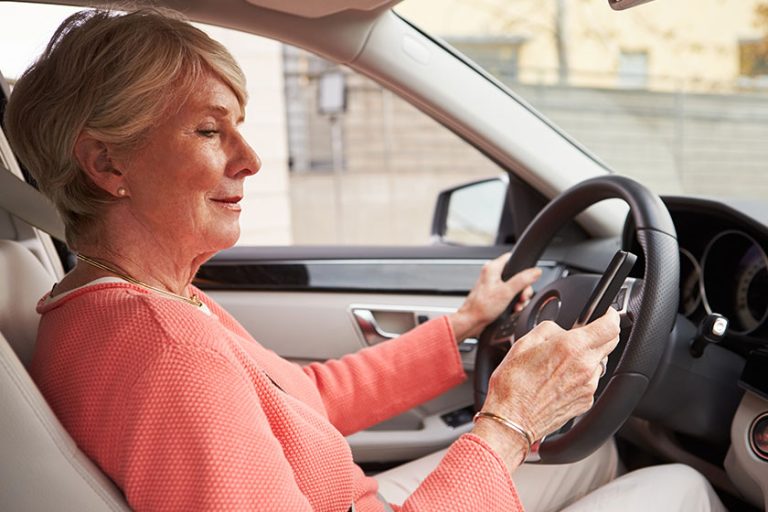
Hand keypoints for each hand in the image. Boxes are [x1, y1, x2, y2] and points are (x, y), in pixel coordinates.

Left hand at [449, 253, 540, 341]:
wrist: (471, 321)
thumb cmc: (482, 307)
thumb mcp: (507, 292)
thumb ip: (523, 280)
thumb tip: (536, 271)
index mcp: (492, 268)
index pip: (511, 258)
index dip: (522, 266)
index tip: (528, 277)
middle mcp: (491, 274)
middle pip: (515, 275)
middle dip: (522, 288)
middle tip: (522, 297)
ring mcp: (491, 285)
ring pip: (513, 286)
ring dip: (518, 297)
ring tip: (518, 305)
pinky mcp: (492, 295)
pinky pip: (507, 294)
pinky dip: (512, 301)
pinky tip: (513, 308)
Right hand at [472, 308, 620, 471]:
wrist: (512, 418)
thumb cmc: (513, 384)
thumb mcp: (524, 343)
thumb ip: (549, 329)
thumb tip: (560, 330)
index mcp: (572, 347)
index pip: (610, 326)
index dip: (611, 316)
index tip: (607, 314)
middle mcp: (585, 366)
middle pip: (610, 343)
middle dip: (601, 334)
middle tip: (584, 334)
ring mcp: (588, 386)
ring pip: (600, 363)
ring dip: (588, 357)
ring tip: (562, 362)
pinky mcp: (586, 401)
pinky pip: (591, 381)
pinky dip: (581, 376)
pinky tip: (560, 379)